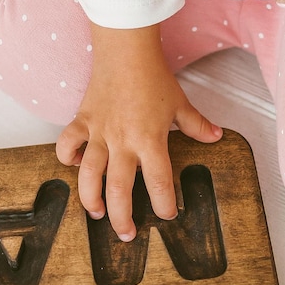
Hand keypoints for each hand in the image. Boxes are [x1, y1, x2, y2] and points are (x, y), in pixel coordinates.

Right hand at [56, 23, 222, 239]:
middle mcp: (123, 141)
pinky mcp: (82, 121)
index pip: (159, 182)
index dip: (165, 203)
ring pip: (89, 175)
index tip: (167, 215)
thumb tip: (217, 136)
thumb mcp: (180, 103)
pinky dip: (68, 158)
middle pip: (119, 189)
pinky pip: (68, 145)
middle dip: (122, 216)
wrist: (126, 50)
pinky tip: (75, 166)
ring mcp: (99, 133)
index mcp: (150, 140)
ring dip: (90, 198)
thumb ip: (197, 125)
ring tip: (96, 214)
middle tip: (126, 234)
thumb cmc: (154, 76)